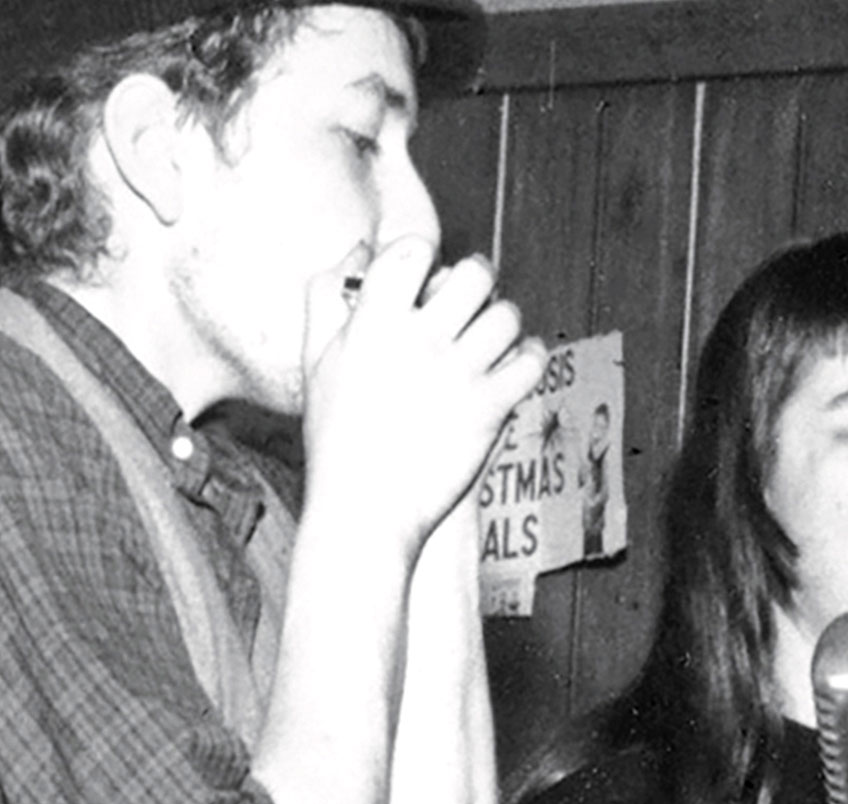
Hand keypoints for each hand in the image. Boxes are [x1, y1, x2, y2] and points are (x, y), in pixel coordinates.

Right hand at [300, 237, 547, 557]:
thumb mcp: (316, 361)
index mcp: (372, 323)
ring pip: (507, 316)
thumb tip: (357, 250)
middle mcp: (418, 341)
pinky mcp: (488, 409)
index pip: (412, 250)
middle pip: (473, 274)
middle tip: (475, 298)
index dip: (424, 255)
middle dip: (477, 281)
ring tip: (494, 336)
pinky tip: (518, 364)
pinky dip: (531, 357)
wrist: (364, 508)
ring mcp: (457, 374)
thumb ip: (325, 298)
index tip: (426, 276)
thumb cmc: (338, 437)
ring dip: (505, 321)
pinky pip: (530, 362)